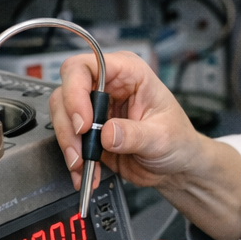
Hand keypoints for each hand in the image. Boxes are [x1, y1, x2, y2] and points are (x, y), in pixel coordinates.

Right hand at [49, 52, 240, 239]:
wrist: (176, 166)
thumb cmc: (178, 140)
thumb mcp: (163, 136)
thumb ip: (135, 134)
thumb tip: (107, 133)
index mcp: (128, 73)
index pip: (85, 66)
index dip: (76, 91)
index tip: (82, 122)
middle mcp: (108, 86)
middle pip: (65, 92)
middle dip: (68, 125)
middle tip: (81, 151)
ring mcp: (95, 109)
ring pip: (62, 116)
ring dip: (68, 145)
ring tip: (84, 166)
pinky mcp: (89, 132)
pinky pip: (68, 140)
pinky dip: (73, 160)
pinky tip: (86, 173)